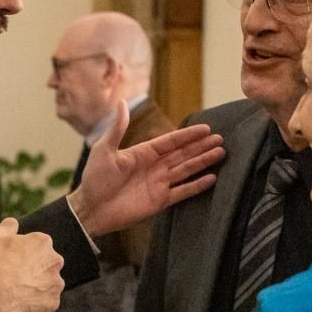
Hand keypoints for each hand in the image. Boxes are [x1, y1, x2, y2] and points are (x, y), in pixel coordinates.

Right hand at [0, 218, 63, 311]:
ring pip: (47, 282)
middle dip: (33, 267)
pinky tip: (21, 302)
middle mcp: (55, 260)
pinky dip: (35, 302)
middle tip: (14, 275)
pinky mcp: (53, 303)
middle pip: (45, 263)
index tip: (10, 259)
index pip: (36, 244)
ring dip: (36, 285)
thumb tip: (13, 224)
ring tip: (16, 290)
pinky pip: (45, 301)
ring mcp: (56, 283)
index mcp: (42, 242)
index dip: (22, 251)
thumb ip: (7, 226)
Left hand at [68, 101, 224, 235]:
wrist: (91, 209)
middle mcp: (154, 167)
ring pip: (186, 170)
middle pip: (183, 154)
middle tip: (220, 139)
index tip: (206, 128)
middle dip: (201, 147)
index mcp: (143, 153)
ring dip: (203, 162)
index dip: (188, 135)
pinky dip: (196, 186)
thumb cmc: (94, 178)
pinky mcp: (160, 201)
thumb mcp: (104, 150)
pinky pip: (182, 192)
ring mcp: (159, 184)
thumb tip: (122, 102)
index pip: (171, 141)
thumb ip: (117, 128)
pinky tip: (211, 178)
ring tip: (220, 153)